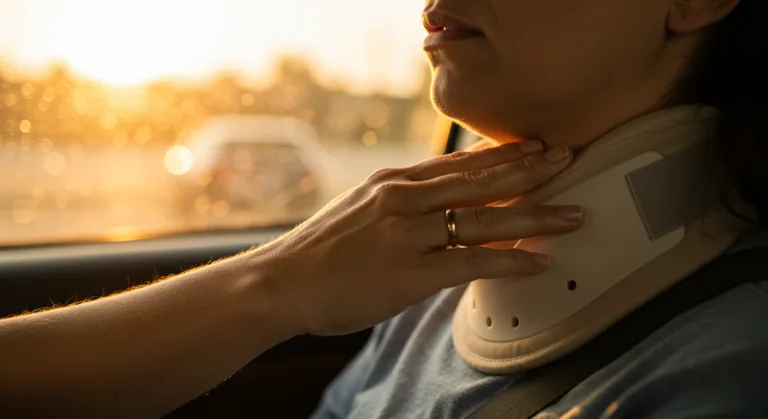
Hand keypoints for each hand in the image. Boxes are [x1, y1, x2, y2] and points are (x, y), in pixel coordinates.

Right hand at [251, 140, 581, 335]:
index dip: (502, 154)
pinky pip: (473, 262)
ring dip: (536, 214)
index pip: (458, 162)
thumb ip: (400, 203)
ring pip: (486, 218)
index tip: (535, 146)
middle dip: (530, 169)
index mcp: (393, 182)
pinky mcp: (411, 271)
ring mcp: (409, 233)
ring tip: (573, 213)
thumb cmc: (320, 252)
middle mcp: (405, 199)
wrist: (281, 281)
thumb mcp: (359, 209)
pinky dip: (511, 261)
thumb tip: (436, 206)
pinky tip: (539, 260)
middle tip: (568, 158)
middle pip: (480, 180)